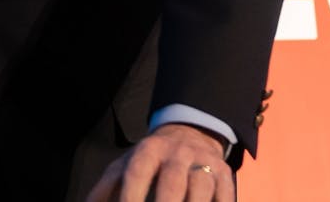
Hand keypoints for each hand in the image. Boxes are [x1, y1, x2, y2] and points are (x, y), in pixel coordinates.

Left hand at [85, 124, 233, 201]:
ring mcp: (204, 163)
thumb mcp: (124, 166)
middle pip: (172, 182)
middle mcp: (177, 153)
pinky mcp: (225, 175)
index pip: (137, 173)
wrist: (190, 134)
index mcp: (148, 150)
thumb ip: (103, 190)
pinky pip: (225, 195)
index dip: (131, 196)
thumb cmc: (149, 160)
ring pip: (200, 188)